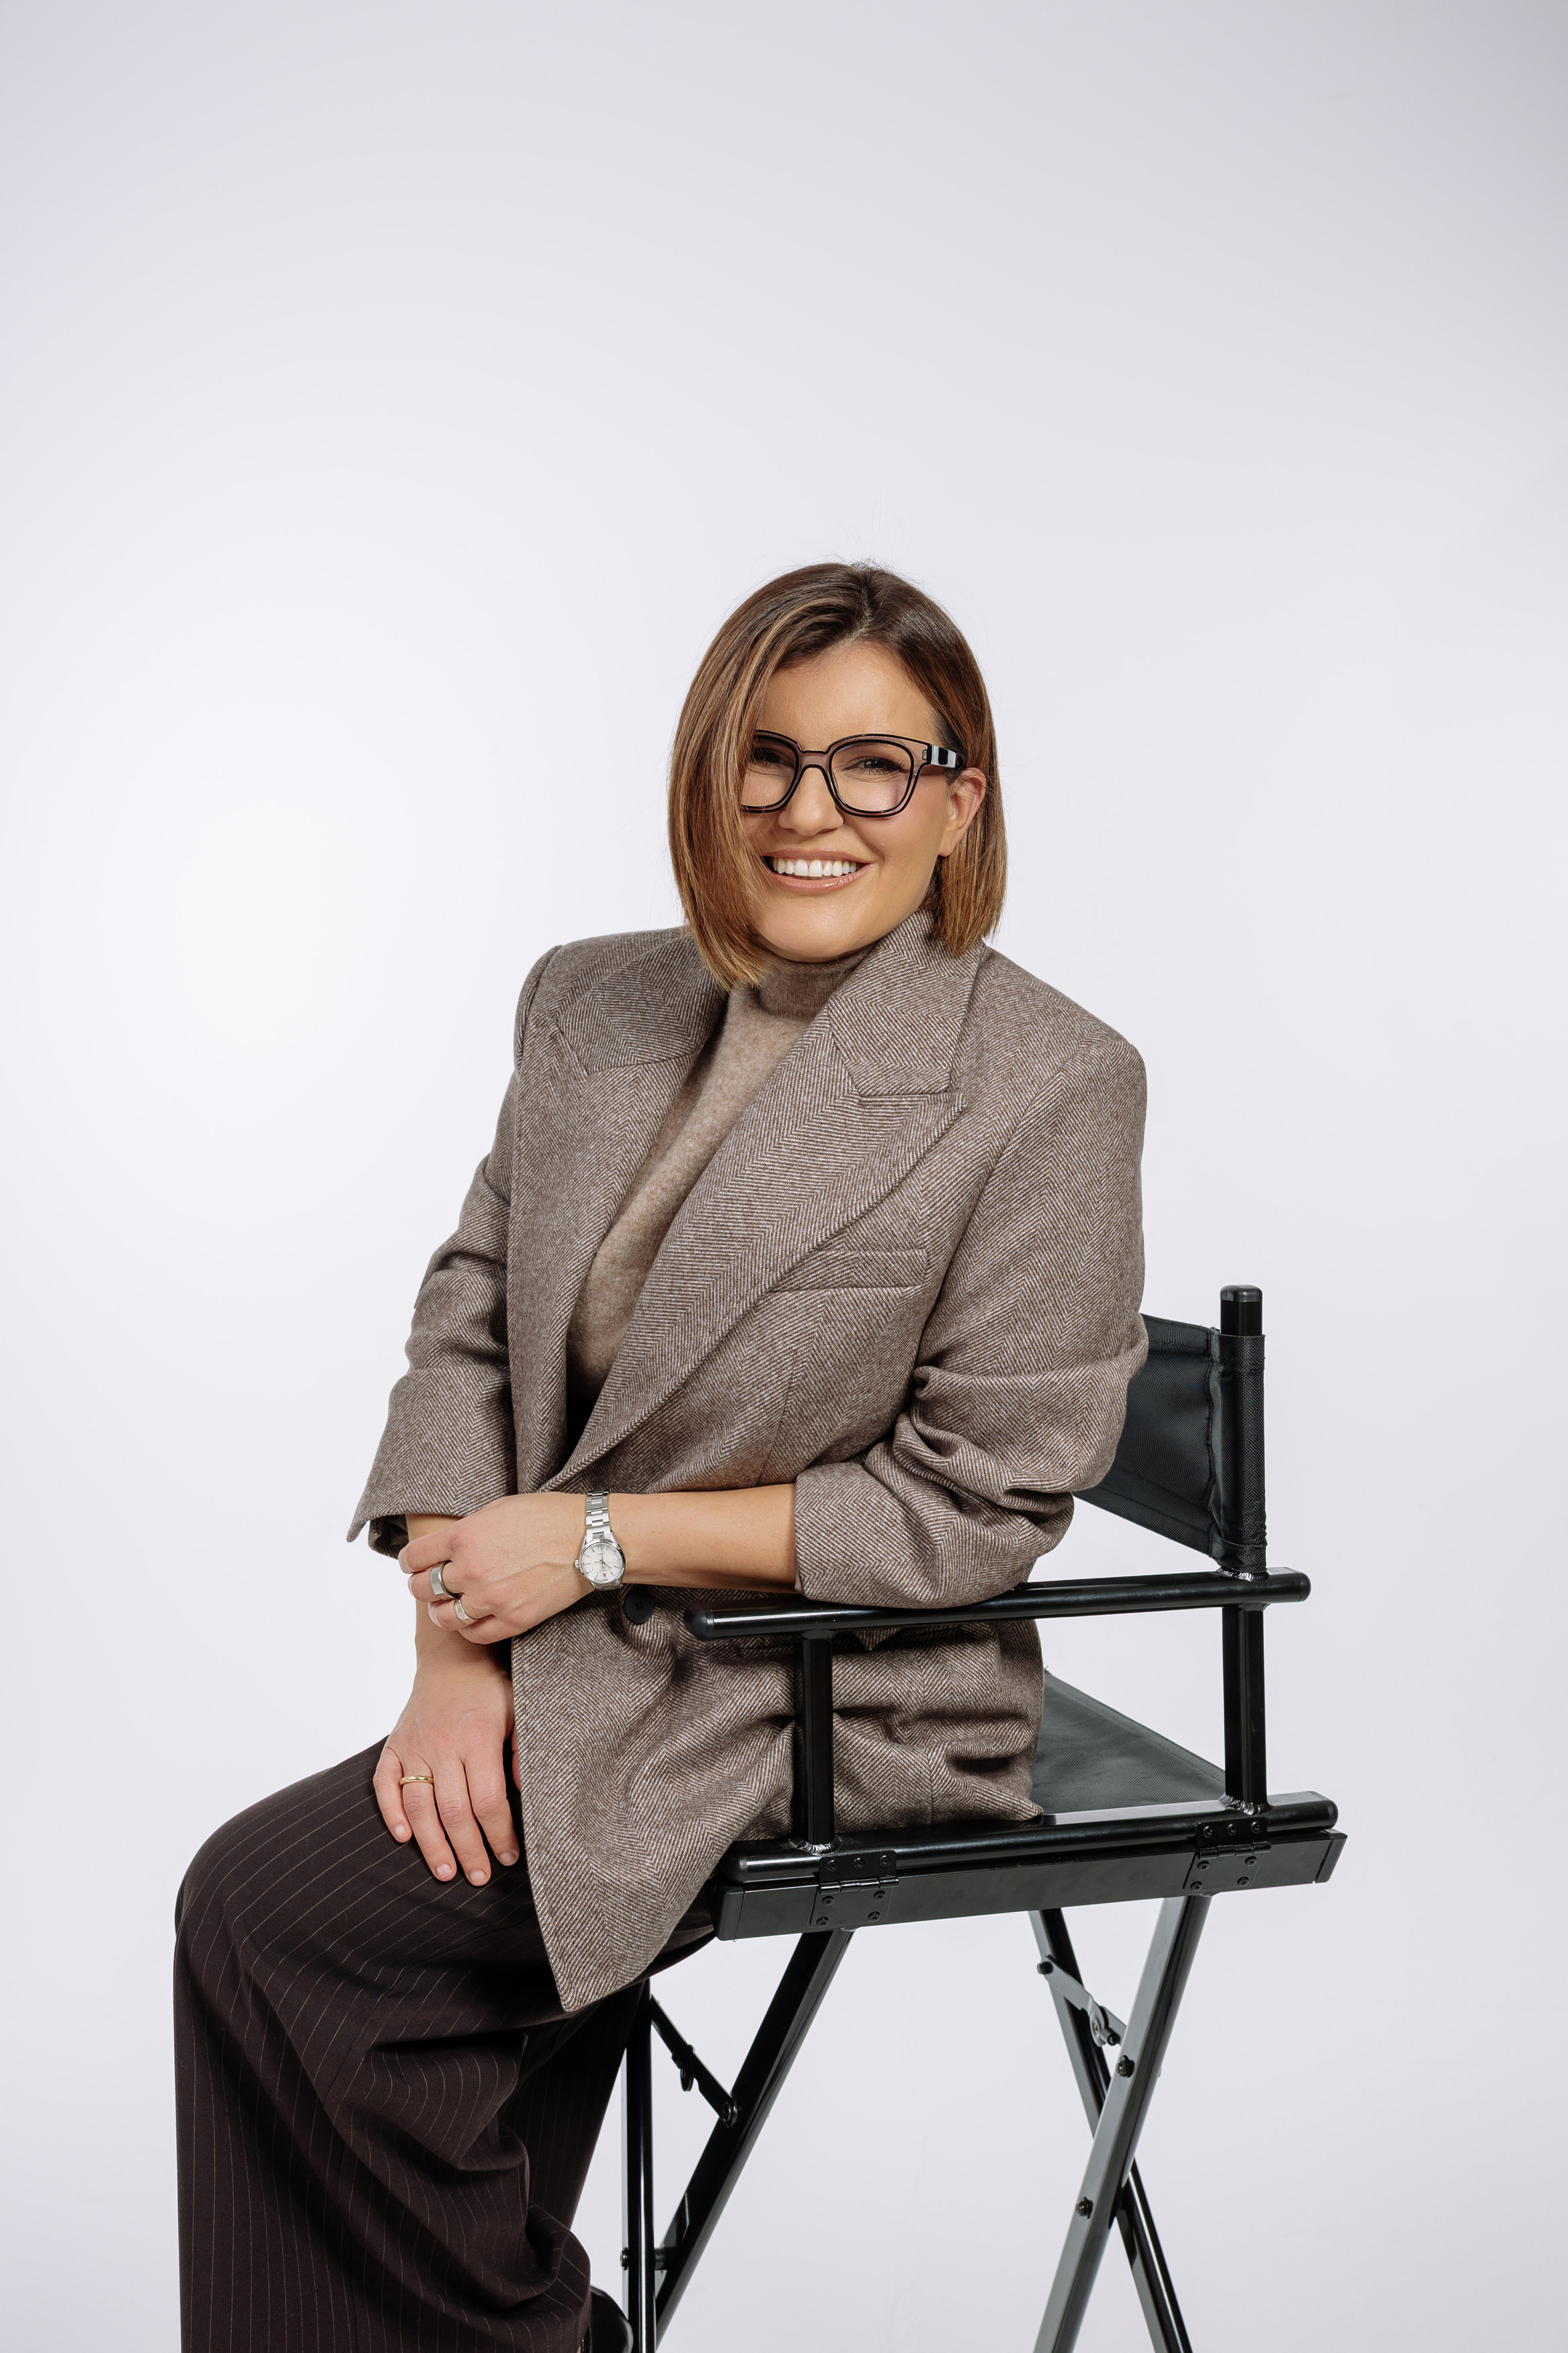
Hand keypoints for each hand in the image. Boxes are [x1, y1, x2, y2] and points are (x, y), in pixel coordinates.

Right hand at [372, 1644, 519, 1883]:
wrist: (451, 1659)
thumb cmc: (491, 1690)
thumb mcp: (519, 1711)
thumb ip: (521, 1752)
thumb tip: (526, 1793)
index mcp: (478, 1738)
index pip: (487, 1801)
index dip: (498, 1834)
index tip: (509, 1856)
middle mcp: (442, 1745)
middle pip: (453, 1812)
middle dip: (467, 1850)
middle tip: (479, 1878)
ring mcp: (414, 1746)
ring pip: (418, 1806)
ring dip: (431, 1844)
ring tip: (446, 1873)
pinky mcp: (393, 1745)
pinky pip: (384, 1784)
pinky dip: (390, 1812)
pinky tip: (403, 1838)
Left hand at [402, 1491, 589, 1644]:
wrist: (591, 1539)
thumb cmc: (547, 1517)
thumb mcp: (497, 1510)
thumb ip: (465, 1531)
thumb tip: (443, 1548)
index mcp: (463, 1536)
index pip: (413, 1558)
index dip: (409, 1562)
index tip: (413, 1565)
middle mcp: (471, 1569)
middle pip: (423, 1589)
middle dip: (421, 1585)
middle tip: (428, 1584)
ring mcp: (492, 1598)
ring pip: (444, 1617)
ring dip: (440, 1610)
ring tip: (447, 1604)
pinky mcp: (513, 1620)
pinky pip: (474, 1634)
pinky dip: (466, 1628)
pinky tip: (471, 1618)